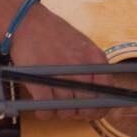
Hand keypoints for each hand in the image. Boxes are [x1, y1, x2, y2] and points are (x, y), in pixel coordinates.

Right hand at [6, 2, 117, 121]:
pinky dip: (46, 113)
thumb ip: (93, 65)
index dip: (102, 106)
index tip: (95, 111)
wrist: (28, 22)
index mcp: (94, 58)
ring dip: (62, 113)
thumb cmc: (54, 33)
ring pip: (67, 110)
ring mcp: (61, 75)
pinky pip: (47, 108)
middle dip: (80, 113)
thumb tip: (100, 91)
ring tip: (56, 106)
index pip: (108, 90)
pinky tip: (44, 109)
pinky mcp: (40, 81)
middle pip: (87, 104)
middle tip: (72, 110)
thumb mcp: (84, 44)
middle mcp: (81, 67)